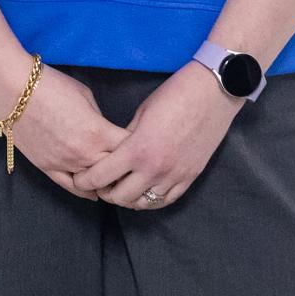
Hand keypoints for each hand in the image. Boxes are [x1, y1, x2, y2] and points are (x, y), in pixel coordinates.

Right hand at [0, 65, 125, 199]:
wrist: (13, 89)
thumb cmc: (51, 85)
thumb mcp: (86, 96)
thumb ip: (99, 119)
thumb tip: (105, 131)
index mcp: (98, 132)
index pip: (129, 149)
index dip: (138, 148)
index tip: (140, 146)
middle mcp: (84, 153)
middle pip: (115, 172)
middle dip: (125, 169)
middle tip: (131, 167)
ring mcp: (64, 164)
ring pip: (94, 185)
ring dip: (105, 183)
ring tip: (114, 181)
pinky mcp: (46, 168)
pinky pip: (70, 187)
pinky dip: (84, 192)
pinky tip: (94, 193)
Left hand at [72, 63, 242, 209]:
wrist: (214, 92)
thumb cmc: (176, 94)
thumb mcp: (141, 113)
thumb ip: (126, 138)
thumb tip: (115, 154)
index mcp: (137, 149)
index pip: (100, 177)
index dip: (85, 181)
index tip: (80, 178)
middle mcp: (155, 169)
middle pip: (120, 197)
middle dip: (105, 192)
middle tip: (101, 184)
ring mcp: (175, 175)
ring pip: (143, 203)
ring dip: (129, 199)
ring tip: (123, 187)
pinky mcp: (190, 177)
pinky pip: (166, 200)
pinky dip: (152, 199)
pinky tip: (145, 190)